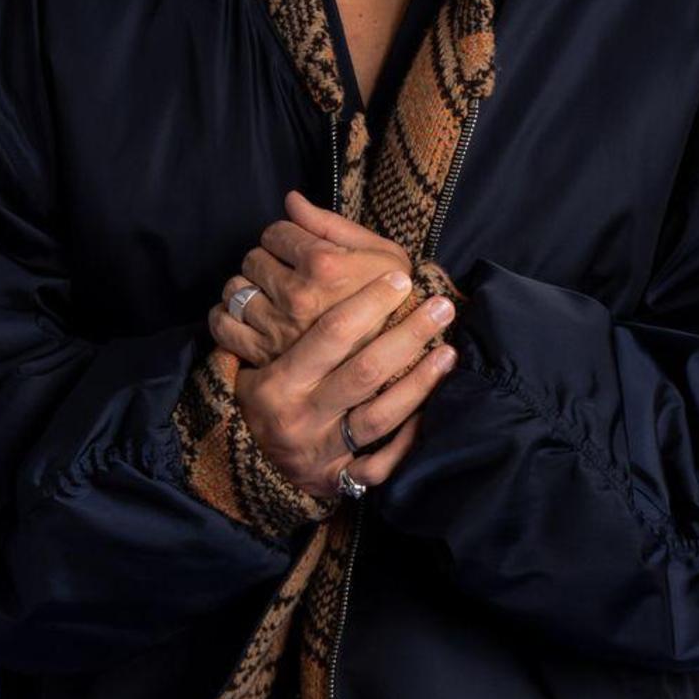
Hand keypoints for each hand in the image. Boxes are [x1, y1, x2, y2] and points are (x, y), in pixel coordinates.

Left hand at [210, 192, 412, 365]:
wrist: (404, 357)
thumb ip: (329, 223)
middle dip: (266, 262)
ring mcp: (279, 326)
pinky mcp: (265, 354)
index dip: (284, 237)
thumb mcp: (380, 253)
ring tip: (269, 297)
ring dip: (247, 289)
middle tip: (285, 275)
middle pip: (252, 259)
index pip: (274, 232)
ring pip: (235, 290)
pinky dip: (227, 318)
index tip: (297, 250)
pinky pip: (224, 325)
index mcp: (323, 264)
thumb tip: (290, 199)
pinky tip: (247, 317)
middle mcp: (297, 295)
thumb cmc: (395, 299)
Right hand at [233, 262, 456, 500]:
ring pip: (380, 416)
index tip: (401, 279)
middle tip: (441, 306)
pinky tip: (434, 410)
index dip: (370, 303)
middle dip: (409, 335)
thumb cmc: (264, 393)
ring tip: (448, 352)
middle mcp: (299, 416)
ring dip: (420, 382)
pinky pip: (381, 464)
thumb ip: (289, 304)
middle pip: (365, 372)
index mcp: (279, 379)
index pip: (331, 333)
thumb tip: (301, 219)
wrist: (249, 465)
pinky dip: (409, 440)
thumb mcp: (262, 357)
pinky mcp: (338, 479)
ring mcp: (321, 451)